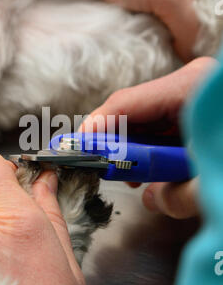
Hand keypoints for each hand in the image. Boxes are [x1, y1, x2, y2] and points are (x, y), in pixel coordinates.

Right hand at [80, 57, 215, 218]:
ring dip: (134, 150)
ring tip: (130, 179)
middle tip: (98, 172)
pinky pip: (163, 127)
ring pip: (147, 120)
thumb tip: (151, 199)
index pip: (127, 103)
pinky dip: (154, 149)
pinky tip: (154, 171)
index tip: (76, 149)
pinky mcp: (196, 111)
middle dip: (114, 143)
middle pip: (133, 111)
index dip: (97, 127)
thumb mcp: (213, 181)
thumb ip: (178, 195)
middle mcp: (189, 85)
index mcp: (191, 89)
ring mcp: (192, 96)